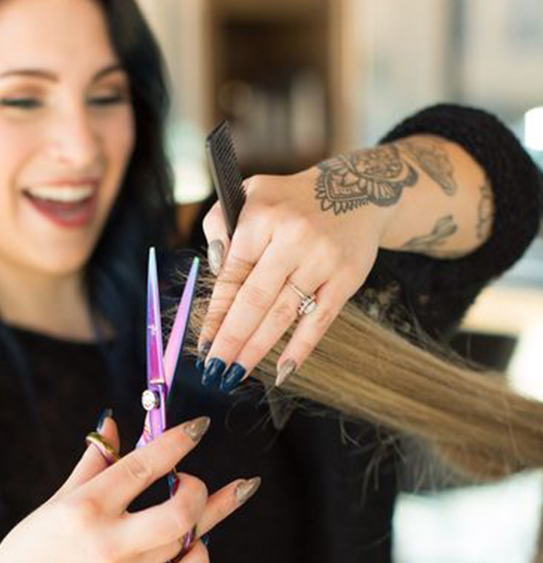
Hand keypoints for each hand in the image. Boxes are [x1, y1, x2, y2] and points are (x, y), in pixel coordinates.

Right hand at [0, 415, 258, 562]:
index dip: (177, 442)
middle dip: (197, 487)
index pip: (143, 466)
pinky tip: (199, 541)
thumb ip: (93, 462)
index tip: (199, 427)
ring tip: (209, 501)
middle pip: (178, 511)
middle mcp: (108, 542)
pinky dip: (200, 557)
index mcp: (85, 508)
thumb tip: (112, 424)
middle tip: (189, 478)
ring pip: (187, 542)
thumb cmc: (30, 552)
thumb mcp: (57, 500)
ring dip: (208, 515)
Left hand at [198, 168, 393, 390]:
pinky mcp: (346, 278)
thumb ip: (221, 224)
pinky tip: (282, 370)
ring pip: (283, 314)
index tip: (203, 342)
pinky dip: (300, 348)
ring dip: (257, 348)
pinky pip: (320, 321)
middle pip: (254, 300)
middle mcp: (292, 238)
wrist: (360, 189)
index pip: (232, 274)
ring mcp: (322, 260)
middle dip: (231, 339)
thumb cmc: (292, 200)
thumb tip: (214, 269)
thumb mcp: (251, 193)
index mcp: (262, 217)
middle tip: (214, 369)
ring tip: (236, 373)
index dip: (215, 313)